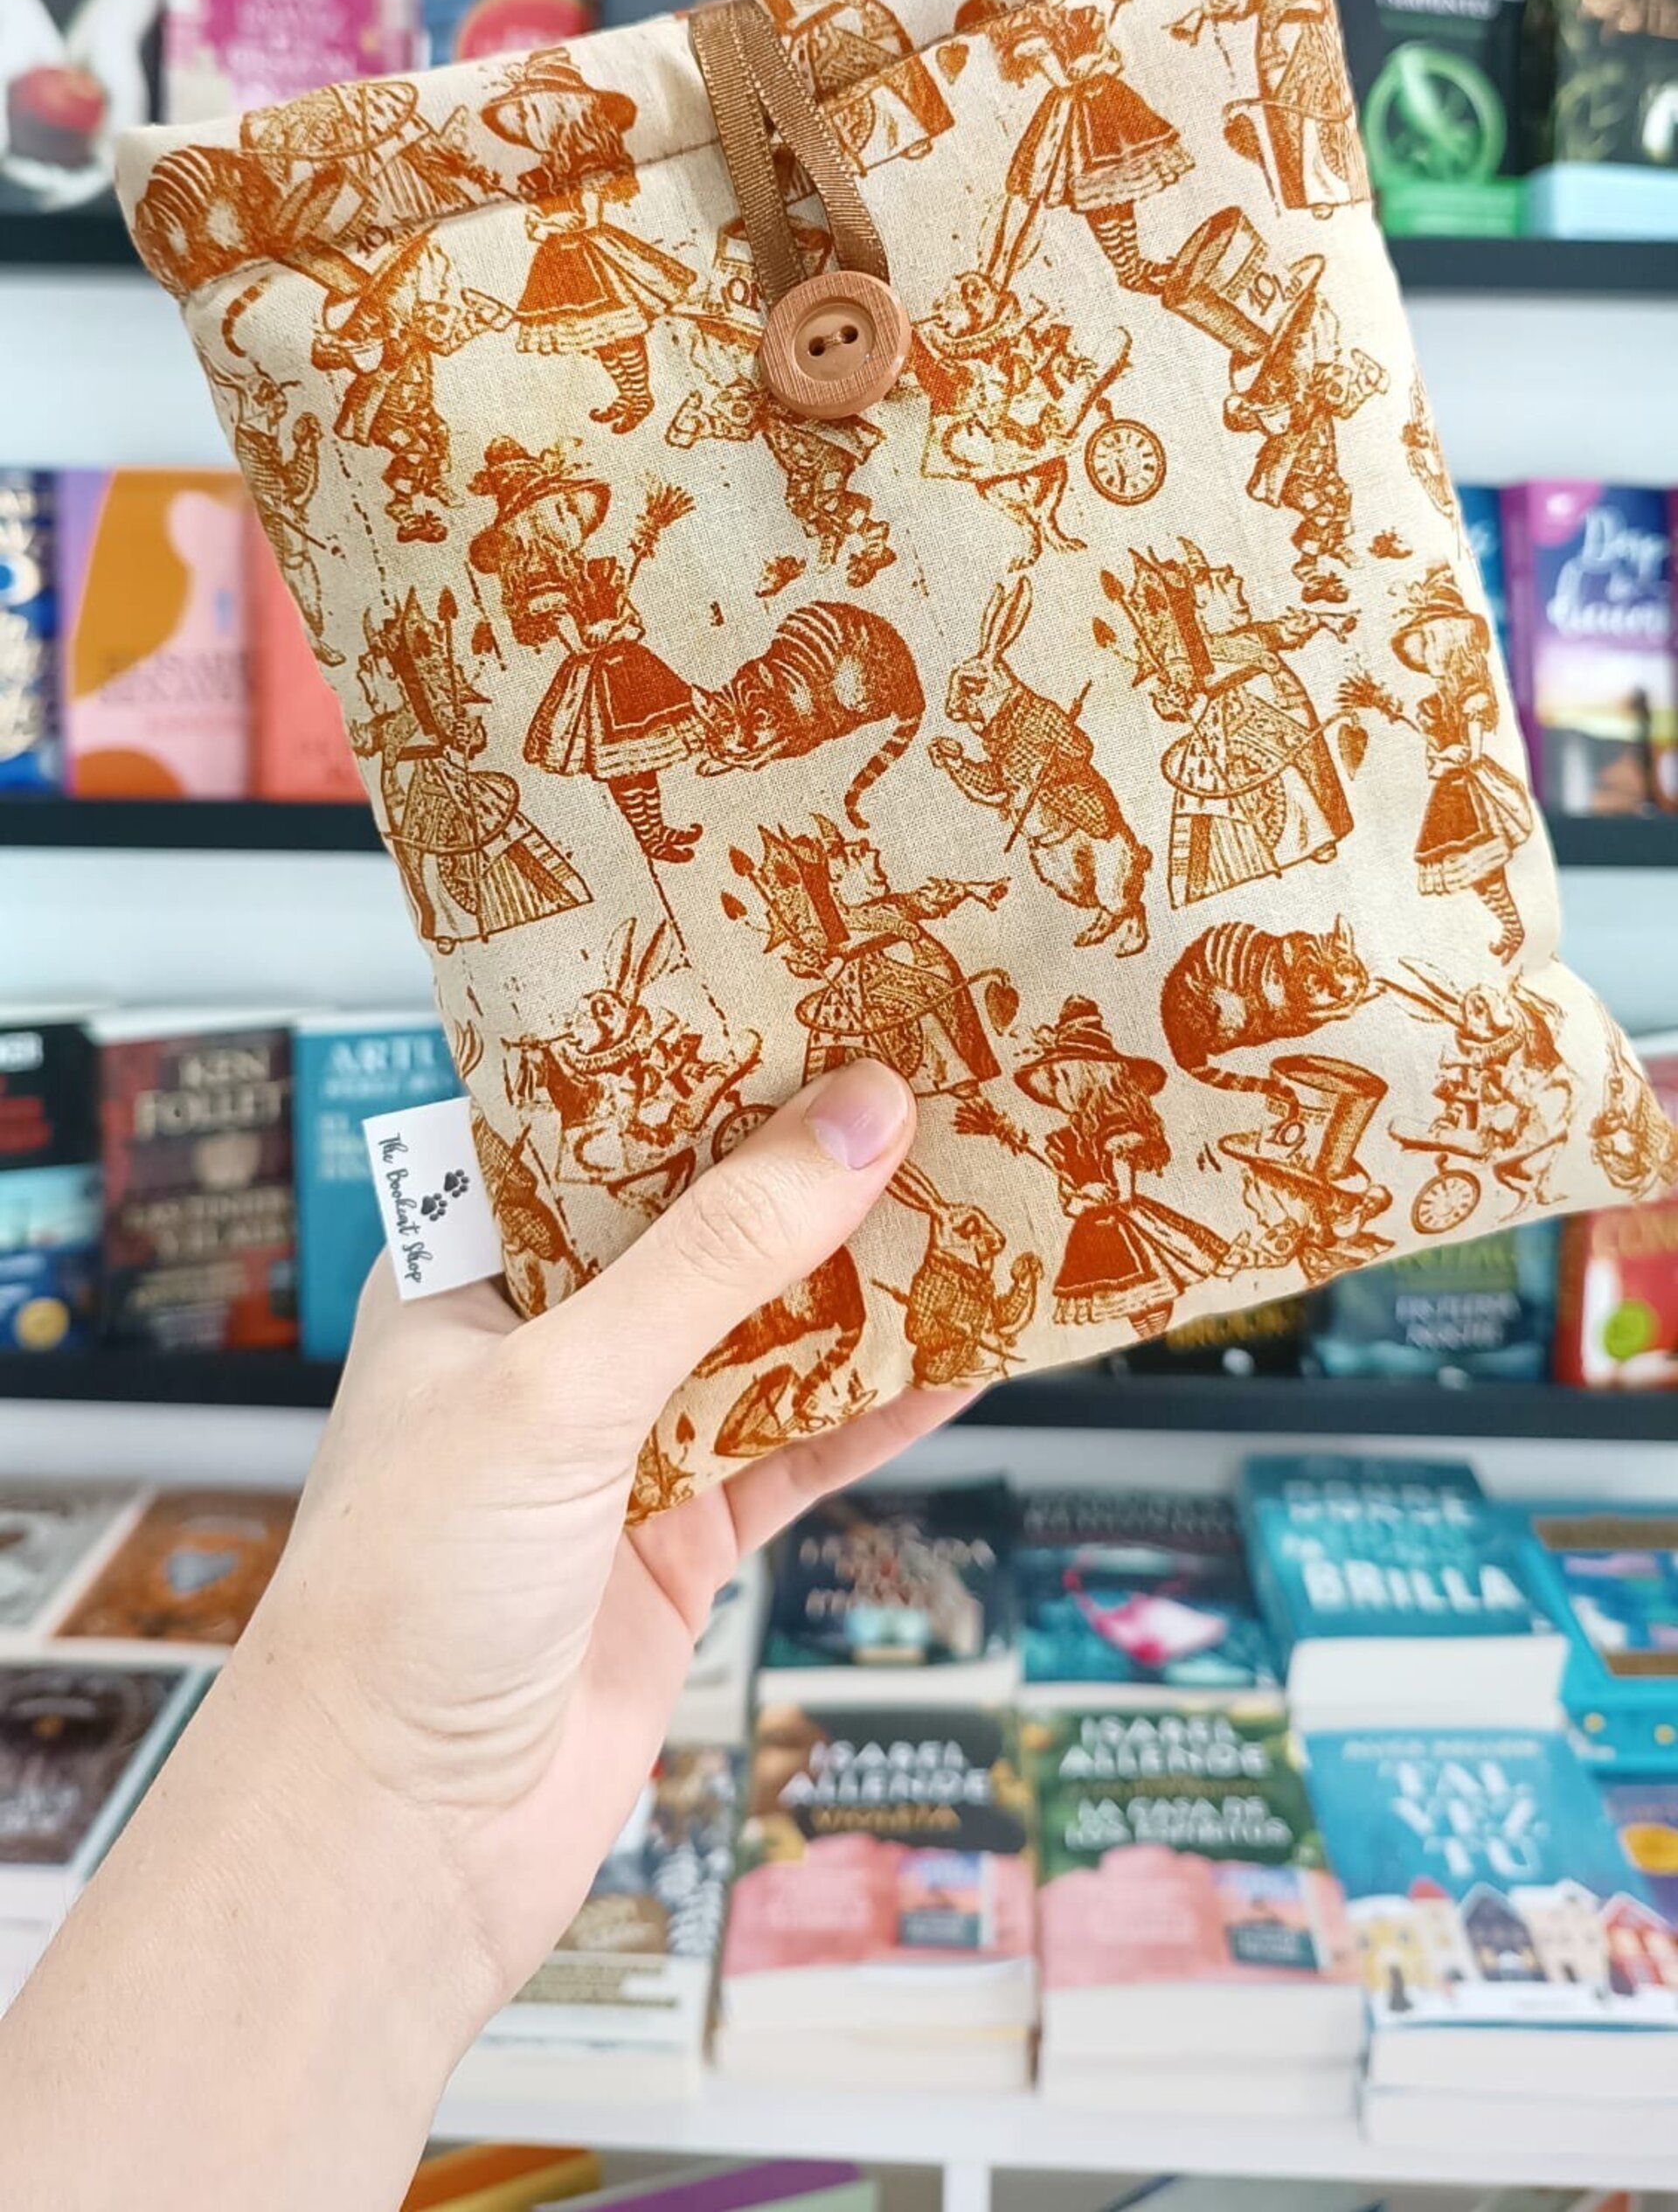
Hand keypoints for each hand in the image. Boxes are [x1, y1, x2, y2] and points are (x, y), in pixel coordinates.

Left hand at [239, 1058, 957, 2024]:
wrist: (393, 1845)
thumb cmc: (410, 1591)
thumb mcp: (563, 1385)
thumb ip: (719, 1254)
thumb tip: (861, 1114)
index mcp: (469, 1270)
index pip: (602, 1133)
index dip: (712, 1067)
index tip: (830, 996)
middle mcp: (543, 1344)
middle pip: (702, 1228)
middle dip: (812, 1169)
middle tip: (943, 1076)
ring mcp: (616, 1445)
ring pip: (767, 1335)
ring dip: (869, 1283)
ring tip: (990, 1194)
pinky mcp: (679, 1543)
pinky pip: (800, 1448)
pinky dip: (883, 1407)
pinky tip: (971, 1354)